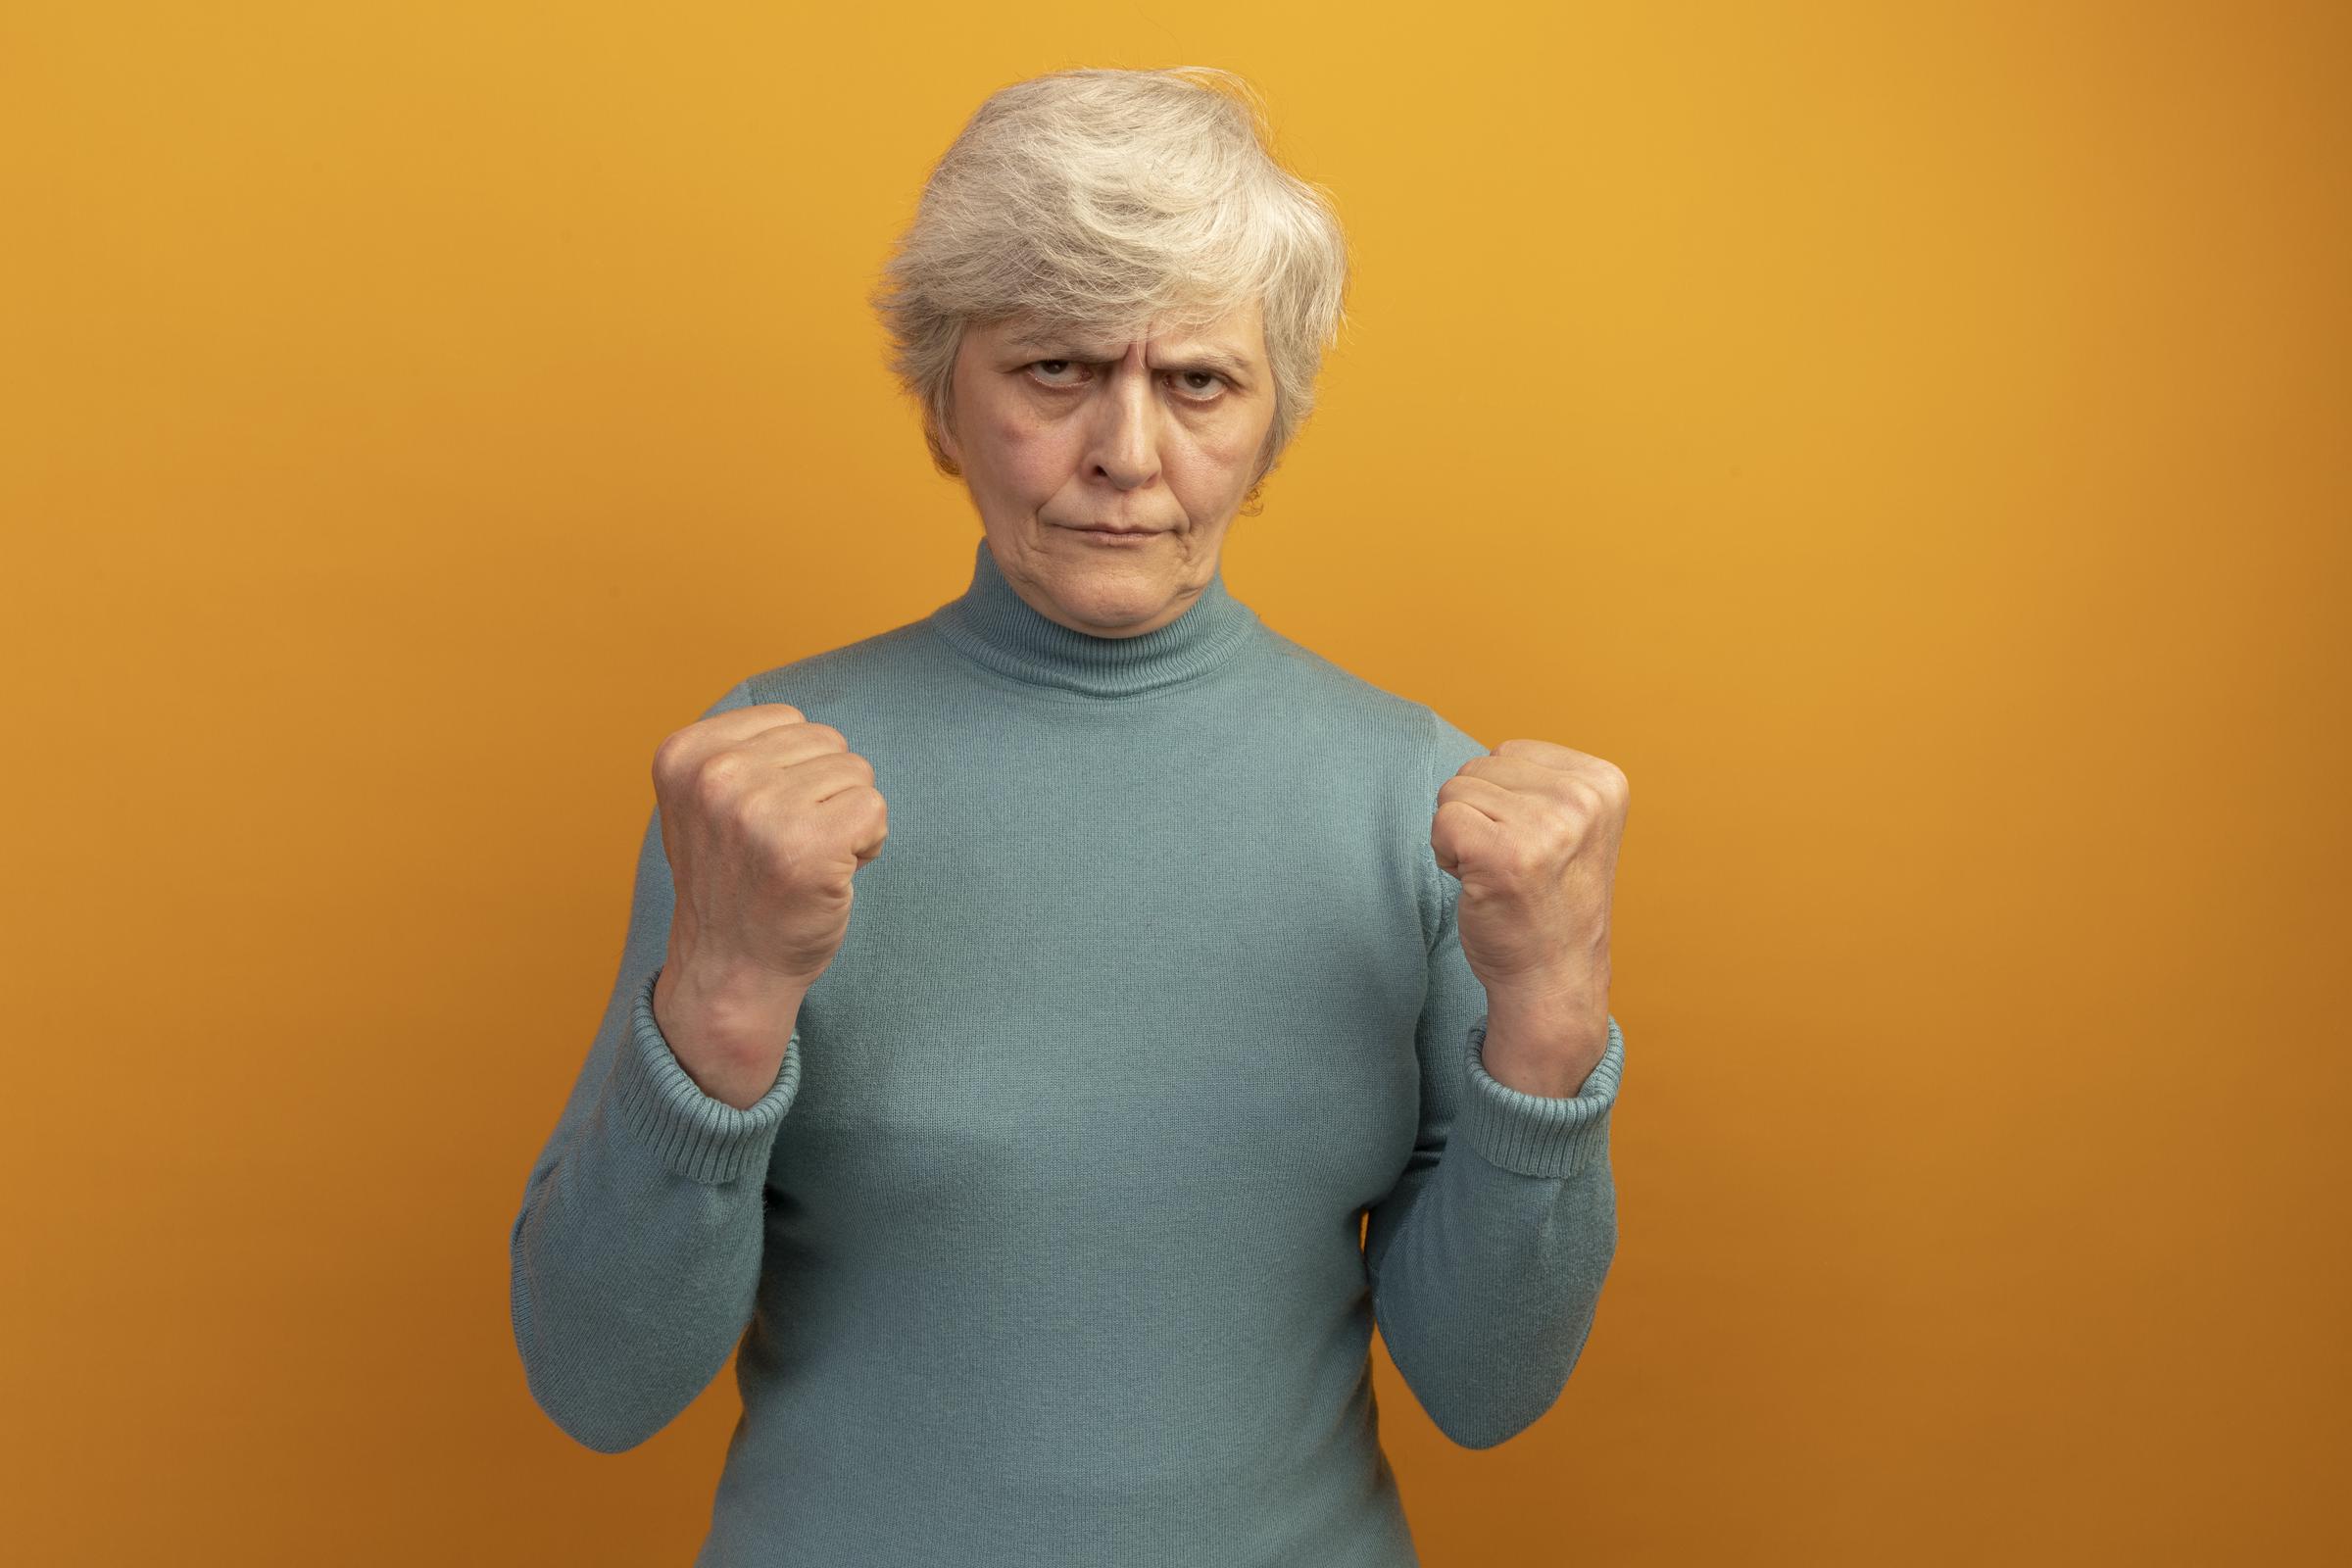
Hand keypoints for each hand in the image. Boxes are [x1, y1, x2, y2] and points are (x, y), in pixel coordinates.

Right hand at [650, 701, 889, 1008]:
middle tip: (786, 846)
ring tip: (805, 861)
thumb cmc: (735, 882)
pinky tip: (831, 874)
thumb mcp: (705, 800)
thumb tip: (804, 719)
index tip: (760, 821)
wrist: (731, 970)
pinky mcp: (806, 845)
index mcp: (683, 754)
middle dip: (823, 792)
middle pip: (827, 741)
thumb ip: (738, 751)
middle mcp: (714, 776)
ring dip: (845, 818)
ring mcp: (758, 810)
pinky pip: (875, 808)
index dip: (792, 770)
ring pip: (856, 772)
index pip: (788, 718)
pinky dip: (868, 842)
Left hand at [1430, 738, 1627, 1011]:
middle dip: (1479, 814)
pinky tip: (1479, 885)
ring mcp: (1547, 826)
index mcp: (1604, 782)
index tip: (1534, 846)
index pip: (1510, 752)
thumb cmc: (1549, 902)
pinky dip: (1446, 854)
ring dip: (1462, 835)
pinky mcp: (1505, 853)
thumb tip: (1483, 756)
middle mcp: (1582, 799)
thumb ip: (1540, 783)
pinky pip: (1442, 821)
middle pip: (1479, 766)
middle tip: (1511, 865)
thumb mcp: (1570, 825)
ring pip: (1454, 791)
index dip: (1503, 800)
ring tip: (1498, 874)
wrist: (1554, 978)